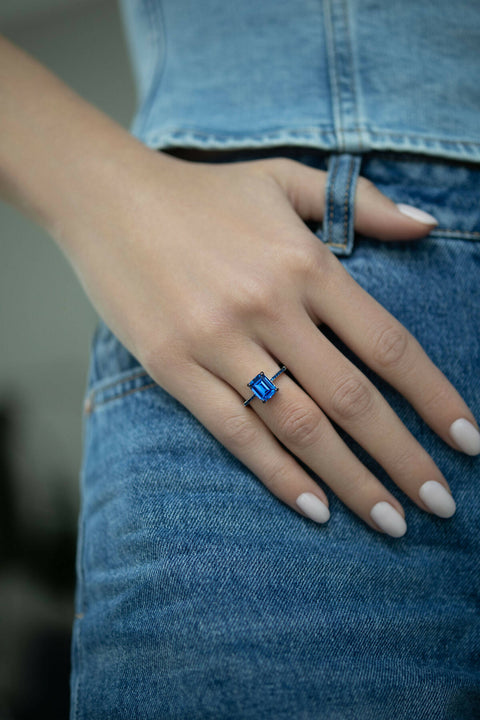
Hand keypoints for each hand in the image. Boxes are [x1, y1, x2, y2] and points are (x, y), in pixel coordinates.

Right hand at [68, 152, 478, 536]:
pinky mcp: (174, 369)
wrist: (107, 199)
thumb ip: (363, 202)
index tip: (467, 441)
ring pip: (300, 428)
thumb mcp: (285, 179)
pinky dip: (279, 476)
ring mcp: (218, 343)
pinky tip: (315, 509)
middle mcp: (269, 308)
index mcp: (305, 264)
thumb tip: (429, 227)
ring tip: (390, 521)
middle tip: (441, 504)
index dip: (434, 399)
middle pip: (353, 400)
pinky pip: (236, 433)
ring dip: (351, 482)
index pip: (388, 346)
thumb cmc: (202, 192)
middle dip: (404, 459)